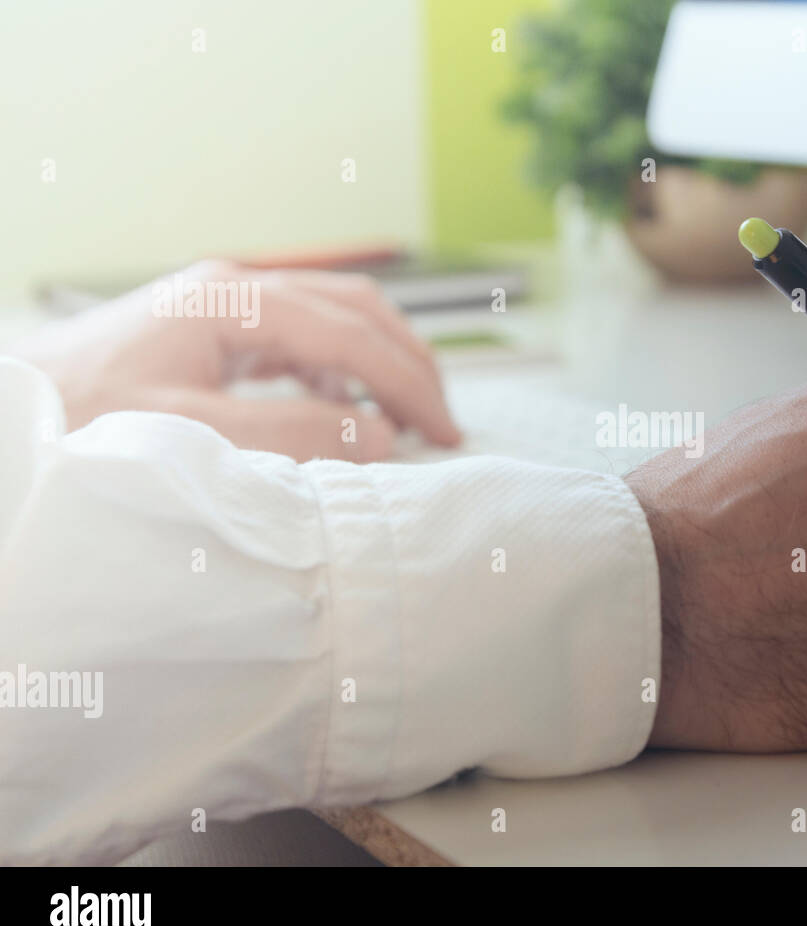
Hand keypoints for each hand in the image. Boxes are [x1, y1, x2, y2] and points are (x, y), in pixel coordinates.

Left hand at [10, 260, 459, 460]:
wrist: (13, 411)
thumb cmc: (82, 420)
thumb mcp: (188, 433)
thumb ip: (290, 434)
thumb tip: (377, 436)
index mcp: (236, 303)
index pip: (352, 336)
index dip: (408, 385)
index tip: (445, 433)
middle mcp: (237, 289)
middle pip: (356, 309)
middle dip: (409, 363)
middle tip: (444, 421)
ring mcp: (226, 302)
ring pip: (336, 314)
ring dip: (382, 361)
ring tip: (408, 415)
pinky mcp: (214, 325)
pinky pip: (303, 334)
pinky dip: (343, 368)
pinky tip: (347, 405)